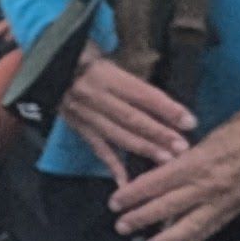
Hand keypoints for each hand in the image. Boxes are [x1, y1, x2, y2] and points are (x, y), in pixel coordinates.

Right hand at [56, 53, 196, 176]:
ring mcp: (84, 114)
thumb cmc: (87, 57)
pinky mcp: (78, 128)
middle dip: (158, 134)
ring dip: (143, 149)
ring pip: (117, 135)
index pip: (141, 94)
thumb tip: (168, 105)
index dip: (166, 108)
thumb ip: (135, 82)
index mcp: (106, 75)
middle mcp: (94, 96)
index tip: (190, 122)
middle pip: (131, 118)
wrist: (49, 65)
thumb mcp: (111, 60)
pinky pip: (98, 149)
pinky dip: (113, 166)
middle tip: (182, 148)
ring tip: (166, 161)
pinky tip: (127, 182)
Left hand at [110, 107, 239, 240]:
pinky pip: (213, 228)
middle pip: (167, 207)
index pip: (156, 182)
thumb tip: (168, 168)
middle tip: (122, 227)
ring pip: (189, 226)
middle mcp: (207, 185)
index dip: (134, 194)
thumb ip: (188, 156)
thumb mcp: (209, 136)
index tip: (116, 202)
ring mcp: (224, 200)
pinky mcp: (239, 207)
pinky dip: (196, 240)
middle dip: (141, 219)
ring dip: (166, 240)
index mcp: (196, 162)